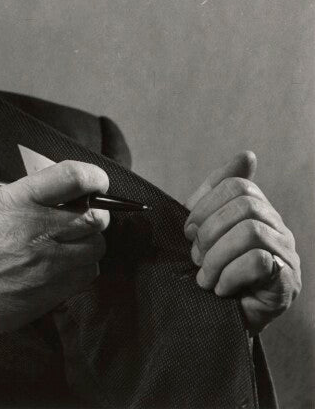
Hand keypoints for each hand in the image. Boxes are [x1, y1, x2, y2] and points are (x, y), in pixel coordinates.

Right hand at [0, 161, 109, 374]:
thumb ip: (30, 194)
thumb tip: (65, 190)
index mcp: (19, 200)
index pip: (73, 177)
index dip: (93, 176)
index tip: (96, 181)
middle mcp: (37, 229)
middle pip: (94, 215)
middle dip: (93, 212)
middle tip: (82, 214)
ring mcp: (48, 264)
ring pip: (96, 246)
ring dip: (89, 241)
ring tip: (68, 242)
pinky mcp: (52, 292)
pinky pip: (87, 273)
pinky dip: (82, 266)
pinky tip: (62, 264)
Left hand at [184, 151, 299, 334]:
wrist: (220, 320)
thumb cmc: (212, 269)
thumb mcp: (206, 227)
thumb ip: (216, 192)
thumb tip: (248, 155)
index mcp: (257, 209)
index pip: (236, 184)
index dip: (205, 203)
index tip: (187, 229)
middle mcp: (278, 226)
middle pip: (244, 204)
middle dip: (209, 230)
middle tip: (195, 256)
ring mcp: (286, 253)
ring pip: (251, 231)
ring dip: (216, 256)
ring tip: (205, 277)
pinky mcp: (288, 281)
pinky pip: (258, 261)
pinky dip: (230, 274)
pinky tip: (221, 288)